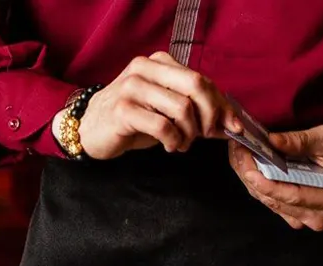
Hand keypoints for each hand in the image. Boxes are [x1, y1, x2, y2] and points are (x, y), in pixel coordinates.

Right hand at [73, 52, 232, 159]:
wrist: (90, 130)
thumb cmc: (132, 120)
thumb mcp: (166, 110)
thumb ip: (197, 111)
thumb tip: (231, 124)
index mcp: (159, 63)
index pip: (202, 79)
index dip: (221, 104)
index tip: (231, 126)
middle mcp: (145, 68)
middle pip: (196, 86)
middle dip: (209, 116)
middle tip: (203, 135)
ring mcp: (132, 87)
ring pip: (182, 108)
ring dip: (189, 134)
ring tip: (181, 144)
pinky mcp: (123, 109)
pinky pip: (163, 126)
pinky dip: (173, 141)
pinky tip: (169, 146)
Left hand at [227, 125, 322, 230]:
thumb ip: (300, 141)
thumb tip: (272, 141)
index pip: (292, 196)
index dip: (266, 183)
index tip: (247, 167)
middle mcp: (319, 215)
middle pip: (275, 201)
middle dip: (251, 177)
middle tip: (237, 152)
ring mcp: (306, 218)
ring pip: (268, 202)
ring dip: (250, 180)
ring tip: (239, 155)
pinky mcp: (296, 215)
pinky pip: (270, 202)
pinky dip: (256, 185)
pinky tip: (248, 166)